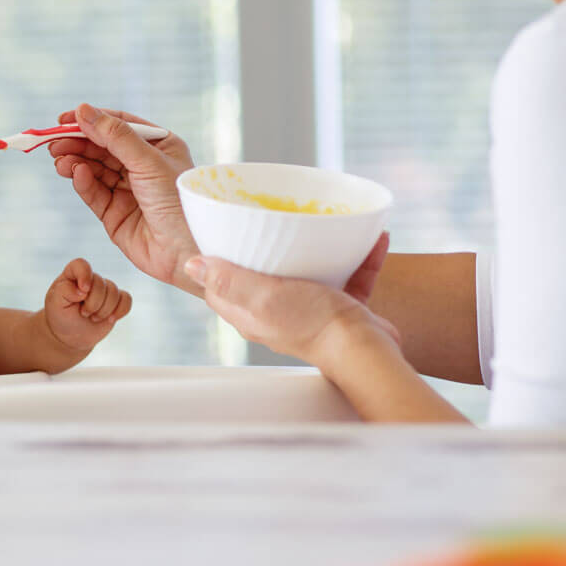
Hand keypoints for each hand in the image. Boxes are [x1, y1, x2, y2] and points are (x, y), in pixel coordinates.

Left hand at [42, 257, 132, 361]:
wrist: (70, 335)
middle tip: (83, 313)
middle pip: (101, 284)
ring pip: (115, 293)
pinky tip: (109, 319)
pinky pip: (127, 300)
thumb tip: (83, 289)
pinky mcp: (116, 301)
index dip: (85, 276)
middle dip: (93, 304)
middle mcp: (90, 278)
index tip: (83, 291)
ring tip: (92, 317)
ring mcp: (105, 289)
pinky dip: (120, 311)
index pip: (81, 265)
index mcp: (72, 274)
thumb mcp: (55, 303)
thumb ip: (64, 291)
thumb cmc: (60, 315)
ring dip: (103, 311)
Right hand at [49, 103, 200, 292]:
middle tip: (53, 141)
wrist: (187, 252)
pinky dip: (82, 182)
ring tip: (59, 159)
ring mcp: (128, 190)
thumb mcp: (148, 161)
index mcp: (159, 146)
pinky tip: (75, 173)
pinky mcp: (115, 214)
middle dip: (77, 142)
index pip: (119, 124)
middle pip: (102, 147)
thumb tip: (83, 110)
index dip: (92, 119)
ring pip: (94, 169)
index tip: (64, 118)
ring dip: (75, 161)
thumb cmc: (179, 202)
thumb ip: (115, 136)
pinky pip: (94, 192)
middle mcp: (143, 166)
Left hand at [182, 233, 401, 368]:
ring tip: (331, 221)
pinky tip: (373, 237)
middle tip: (281, 214)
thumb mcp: (262, 296)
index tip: (227, 228)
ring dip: (322, 246)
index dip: (220, 256)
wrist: (365, 351)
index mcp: (249, 311)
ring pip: (310, 270)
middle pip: (265, 272)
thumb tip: (191, 264)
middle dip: (273, 243)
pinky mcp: (341, 309)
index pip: (223, 283)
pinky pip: (348, 276)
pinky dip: (359, 257)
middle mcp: (275, 312)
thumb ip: (228, 280)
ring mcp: (309, 310)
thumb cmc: (312, 324)